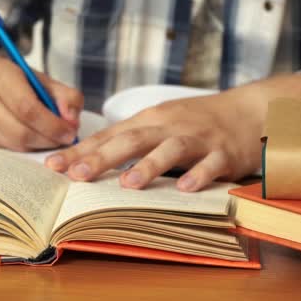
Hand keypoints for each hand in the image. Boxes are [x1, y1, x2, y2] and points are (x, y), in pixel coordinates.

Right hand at [0, 52, 83, 151]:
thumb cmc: (14, 80)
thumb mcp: (42, 80)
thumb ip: (65, 96)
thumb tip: (72, 121)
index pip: (27, 107)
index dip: (52, 125)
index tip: (69, 132)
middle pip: (19, 131)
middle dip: (48, 140)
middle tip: (64, 139)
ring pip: (13, 144)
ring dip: (37, 146)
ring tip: (50, 138)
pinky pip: (5, 150)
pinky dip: (24, 149)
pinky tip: (33, 140)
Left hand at [44, 74, 300, 191]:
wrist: (248, 111)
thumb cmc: (195, 121)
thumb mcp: (158, 123)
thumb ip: (127, 139)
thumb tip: (85, 158)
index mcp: (148, 120)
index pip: (108, 136)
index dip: (80, 151)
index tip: (52, 165)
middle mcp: (168, 126)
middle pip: (131, 140)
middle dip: (101, 157)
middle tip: (77, 174)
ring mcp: (197, 138)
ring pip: (169, 149)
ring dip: (147, 166)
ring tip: (127, 184)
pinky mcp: (224, 153)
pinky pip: (210, 165)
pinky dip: (198, 175)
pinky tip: (184, 189)